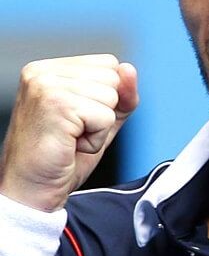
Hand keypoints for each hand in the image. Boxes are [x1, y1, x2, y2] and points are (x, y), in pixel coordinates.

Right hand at [0, 55, 137, 211]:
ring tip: (70, 138)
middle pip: (113, 77)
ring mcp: (46, 86)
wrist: (31, 192)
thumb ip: (122, 93)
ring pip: (111, 97)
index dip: (107, 97)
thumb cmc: (62, 156)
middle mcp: (42, 72)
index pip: (109, 64)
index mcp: (49, 68)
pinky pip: (106, 117)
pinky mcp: (56, 105)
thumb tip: (129, 69)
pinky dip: (96, 139)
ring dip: (100, 127)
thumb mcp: (102, 118)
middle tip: (73, 132)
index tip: (78, 119)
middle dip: (104, 111)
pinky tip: (70, 145)